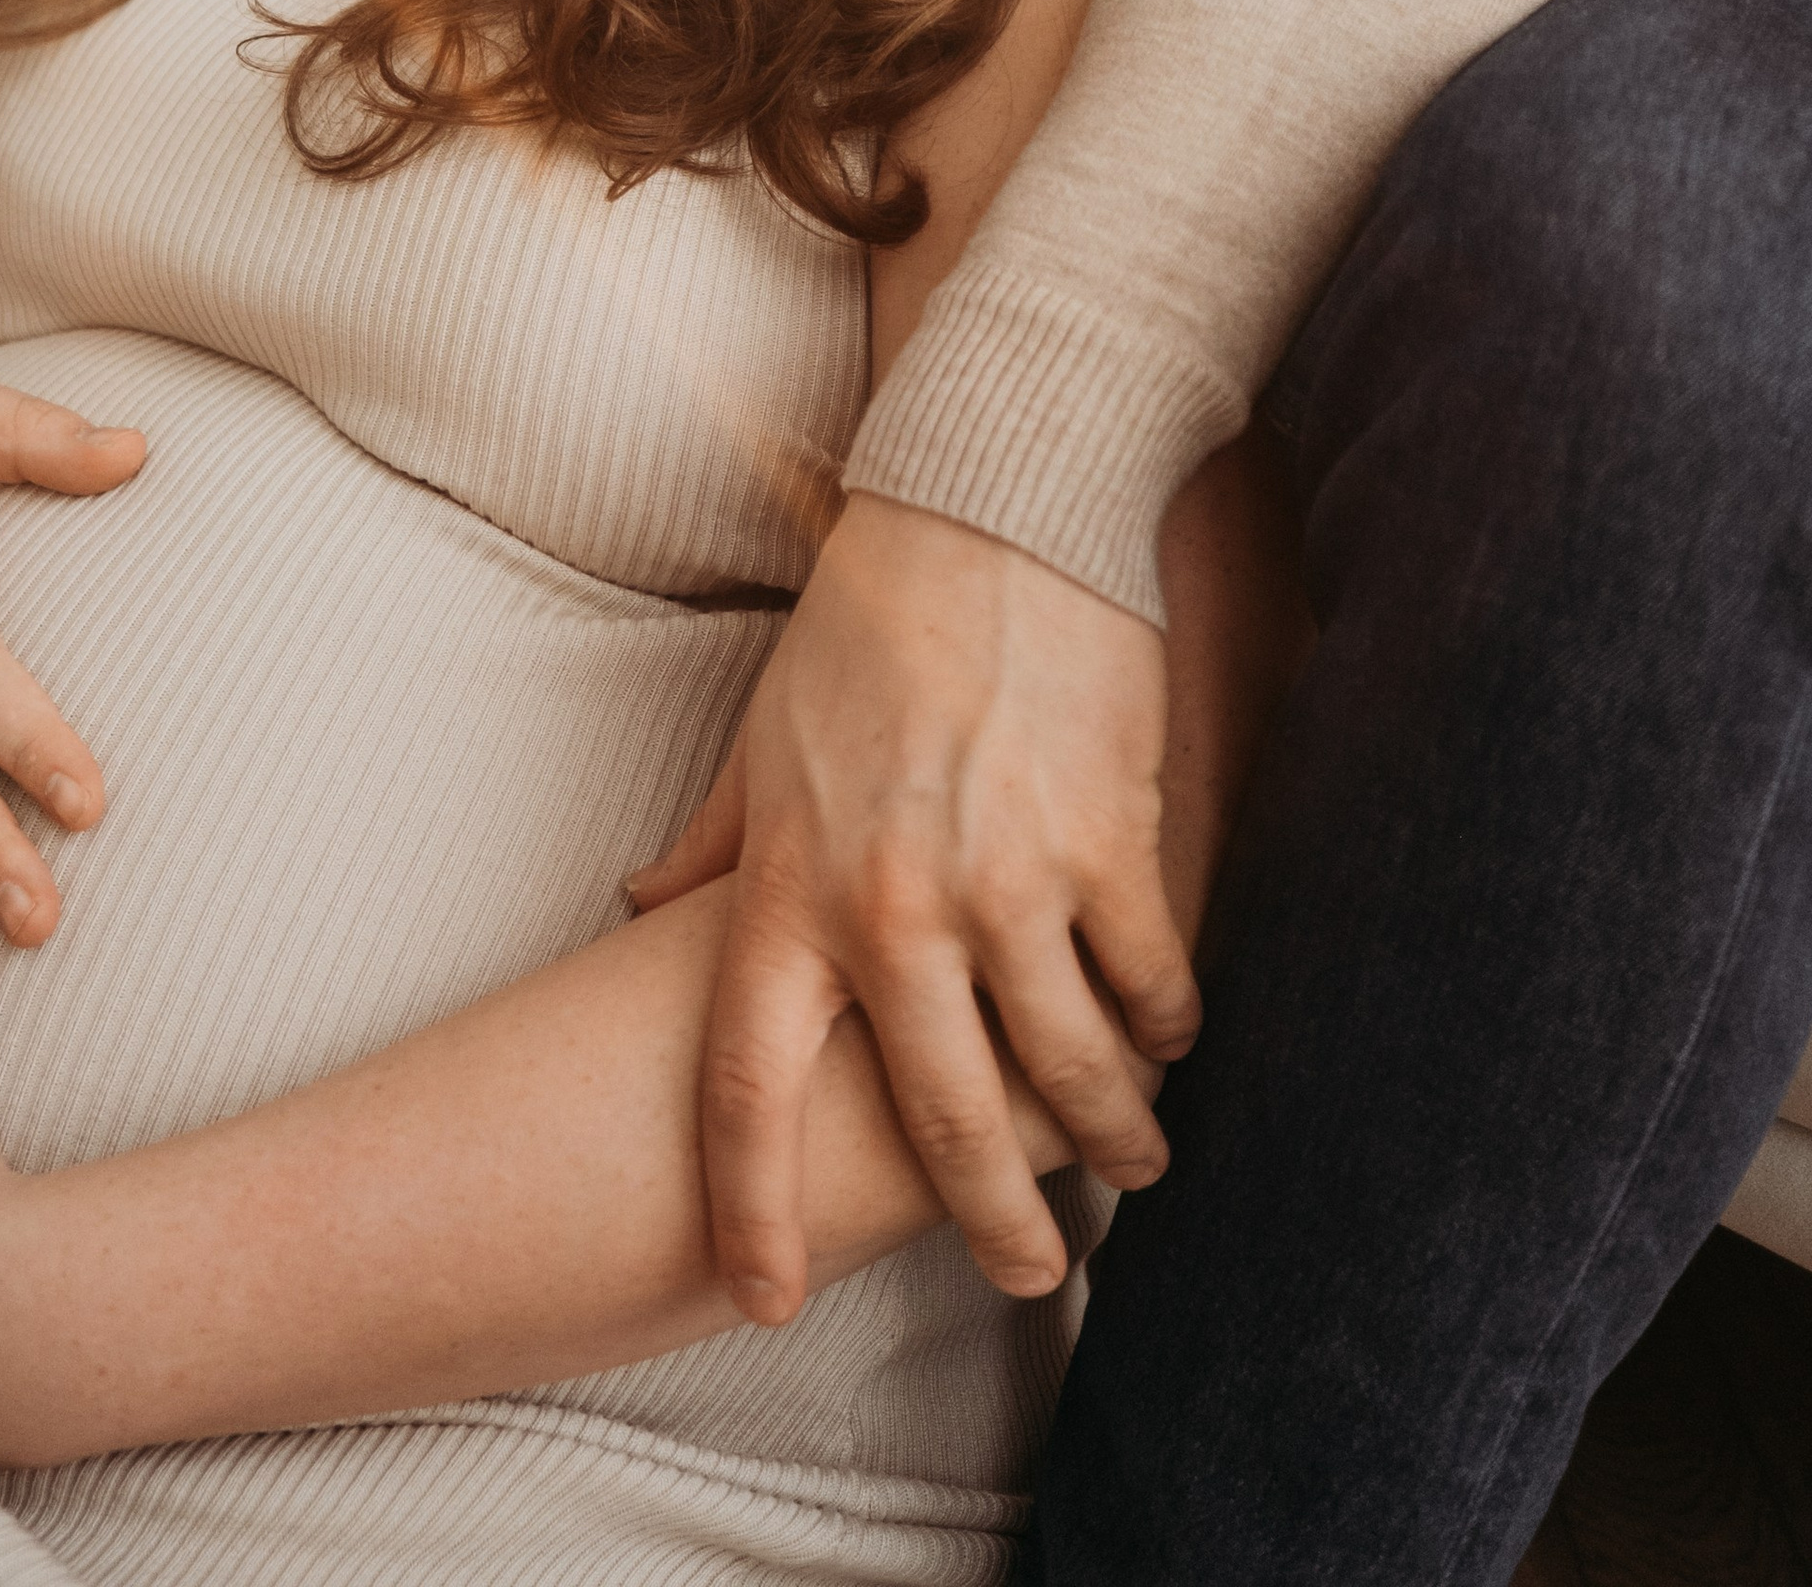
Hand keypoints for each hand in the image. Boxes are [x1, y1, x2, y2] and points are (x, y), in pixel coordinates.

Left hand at [632, 494, 1195, 1316]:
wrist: (987, 512)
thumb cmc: (863, 626)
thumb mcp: (760, 738)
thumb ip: (712, 843)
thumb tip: (641, 909)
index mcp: (790, 890)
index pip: (746, 1086)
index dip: (749, 1207)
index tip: (764, 1297)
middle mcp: (894, 908)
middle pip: (937, 1121)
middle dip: (989, 1223)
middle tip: (1027, 1274)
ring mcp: (1008, 881)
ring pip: (1066, 1070)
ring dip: (1107, 1138)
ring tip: (1131, 1163)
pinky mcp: (1108, 842)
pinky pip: (1147, 981)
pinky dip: (1165, 1027)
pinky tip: (1170, 1042)